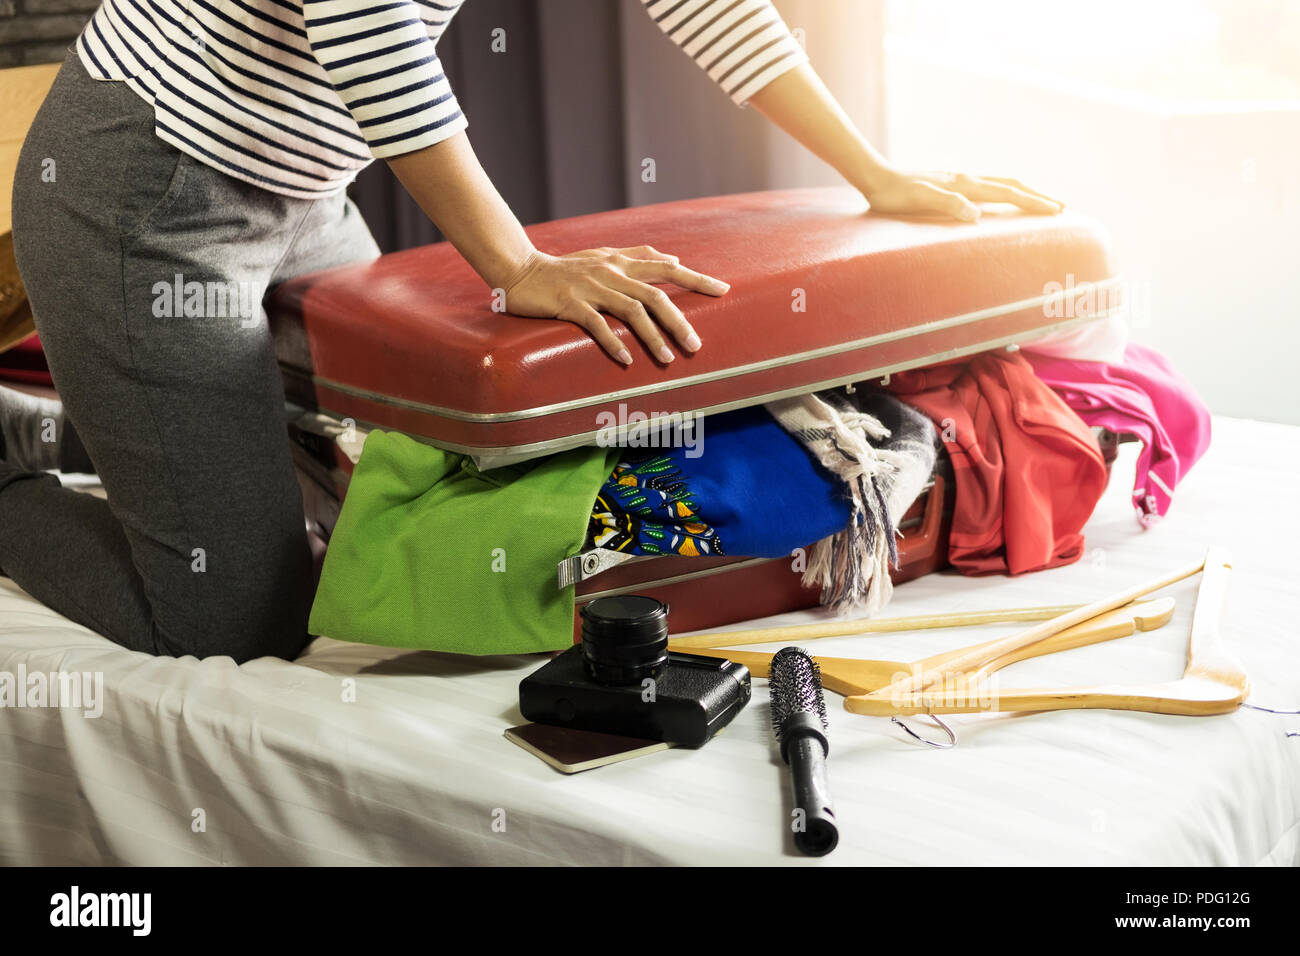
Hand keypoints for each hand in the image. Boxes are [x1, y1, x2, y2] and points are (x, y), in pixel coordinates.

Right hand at [500, 246, 729, 364]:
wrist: (520, 270)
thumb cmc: (564, 268)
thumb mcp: (603, 255)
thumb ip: (636, 256)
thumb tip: (672, 259)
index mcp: (621, 261)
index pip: (667, 268)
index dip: (696, 278)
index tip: (723, 290)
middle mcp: (611, 272)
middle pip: (655, 294)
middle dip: (679, 320)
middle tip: (696, 345)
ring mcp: (591, 287)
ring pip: (631, 310)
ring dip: (653, 336)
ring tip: (669, 358)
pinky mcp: (569, 303)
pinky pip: (596, 324)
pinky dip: (613, 342)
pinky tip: (627, 359)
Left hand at [861, 168, 1063, 221]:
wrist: (876, 178)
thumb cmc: (894, 195)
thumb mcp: (919, 201)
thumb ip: (948, 205)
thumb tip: (976, 215)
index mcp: (964, 185)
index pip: (1007, 194)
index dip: (1033, 203)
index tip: (1057, 211)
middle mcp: (966, 179)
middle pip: (1011, 185)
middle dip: (1037, 197)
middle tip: (1062, 208)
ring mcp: (959, 180)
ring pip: (1001, 184)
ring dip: (1024, 193)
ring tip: (1040, 202)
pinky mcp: (950, 184)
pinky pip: (986, 187)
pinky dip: (1004, 192)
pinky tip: (1001, 200)